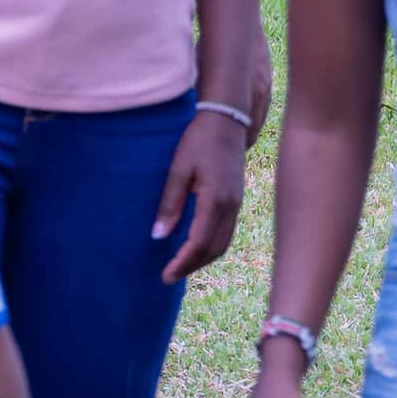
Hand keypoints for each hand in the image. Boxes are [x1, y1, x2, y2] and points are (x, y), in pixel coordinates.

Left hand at [154, 108, 248, 281]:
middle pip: (214, 249)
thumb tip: (158, 236)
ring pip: (223, 243)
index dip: (182, 262)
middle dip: (192, 266)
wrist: (227, 121)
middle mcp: (231, 207)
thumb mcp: (177, 169)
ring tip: (180, 265)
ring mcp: (237, 204)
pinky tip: (195, 246)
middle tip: (169, 276)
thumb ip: (169, 204)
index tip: (165, 275)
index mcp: (215, 200)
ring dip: (203, 258)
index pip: (199, 243)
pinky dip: (211, 245)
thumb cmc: (198, 141)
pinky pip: (227, 232)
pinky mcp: (237, 199)